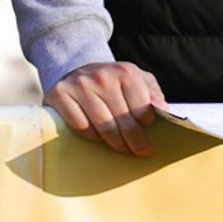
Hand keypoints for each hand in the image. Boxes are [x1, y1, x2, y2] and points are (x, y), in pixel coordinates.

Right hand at [47, 61, 165, 155]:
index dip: (147, 123)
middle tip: (140, 152)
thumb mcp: (136, 79)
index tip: (149, 133)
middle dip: (135, 141)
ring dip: (115, 142)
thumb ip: (152, 92)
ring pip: (102, 126)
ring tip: (122, 148)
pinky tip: (97, 136)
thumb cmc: (113, 82)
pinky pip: (80, 126)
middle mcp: (102, 75)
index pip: (142, 107)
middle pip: (123, 120)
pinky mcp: (60, 94)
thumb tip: (163, 109)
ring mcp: (80, 85)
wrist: (76, 69)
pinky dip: (91, 136)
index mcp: (124, 71)